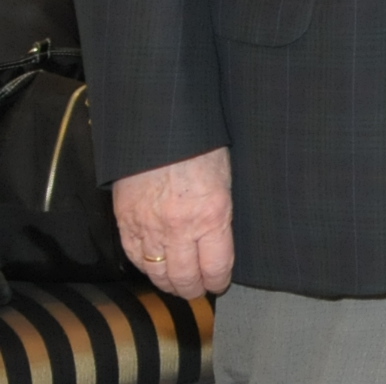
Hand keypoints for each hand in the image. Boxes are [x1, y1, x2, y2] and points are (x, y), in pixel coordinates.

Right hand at [114, 146, 232, 298]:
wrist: (159, 129)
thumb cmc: (201, 147)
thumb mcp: (225, 179)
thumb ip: (220, 213)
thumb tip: (219, 239)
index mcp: (212, 216)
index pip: (217, 265)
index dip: (219, 280)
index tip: (220, 283)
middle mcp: (180, 228)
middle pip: (185, 276)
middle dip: (194, 288)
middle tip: (198, 291)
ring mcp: (149, 227)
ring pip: (157, 272)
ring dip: (168, 284)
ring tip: (177, 286)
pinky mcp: (126, 222)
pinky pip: (134, 256)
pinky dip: (145, 268)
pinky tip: (153, 270)